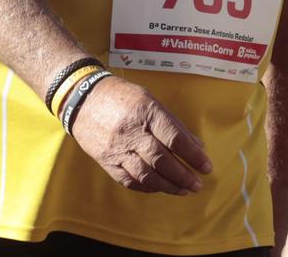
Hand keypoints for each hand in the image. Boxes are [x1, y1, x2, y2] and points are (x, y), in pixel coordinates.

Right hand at [67, 75, 211, 193]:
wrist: (81, 98)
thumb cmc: (120, 96)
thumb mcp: (149, 99)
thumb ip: (173, 123)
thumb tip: (197, 145)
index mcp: (146, 112)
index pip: (174, 138)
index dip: (193, 155)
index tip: (206, 167)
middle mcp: (132, 132)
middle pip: (162, 160)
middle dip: (183, 175)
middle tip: (197, 184)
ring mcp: (117, 148)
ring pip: (146, 174)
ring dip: (167, 186)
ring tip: (183, 190)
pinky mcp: (106, 161)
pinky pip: (128, 180)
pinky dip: (147, 187)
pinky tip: (159, 188)